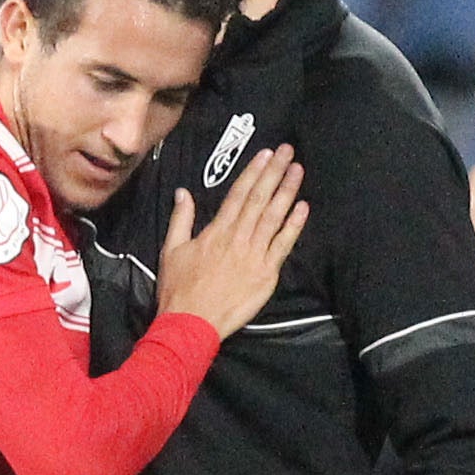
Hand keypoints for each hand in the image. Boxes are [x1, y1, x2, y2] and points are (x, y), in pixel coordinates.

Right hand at [155, 149, 306, 338]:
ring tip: (297, 170)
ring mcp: (254, 255)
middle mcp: (238, 238)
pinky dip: (293, 226)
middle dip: (274, 172)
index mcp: (216, 231)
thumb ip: (181, 219)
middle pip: (259, 199)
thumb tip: (183, 192)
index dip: (253, 172)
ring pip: (273, 217)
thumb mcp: (171, 250)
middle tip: (288, 151)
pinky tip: (303, 208)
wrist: (191, 324)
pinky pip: (282, 246)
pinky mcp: (266, 274)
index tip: (265, 154)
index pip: (238, 194)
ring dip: (287, 192)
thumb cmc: (178, 290)